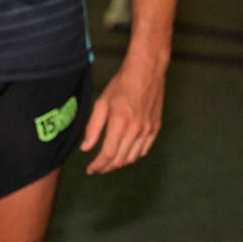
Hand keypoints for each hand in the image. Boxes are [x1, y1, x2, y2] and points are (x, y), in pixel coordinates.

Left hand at [80, 57, 165, 172]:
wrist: (147, 71)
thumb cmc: (122, 84)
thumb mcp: (101, 102)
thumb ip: (93, 127)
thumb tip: (86, 148)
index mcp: (121, 122)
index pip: (108, 154)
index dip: (98, 165)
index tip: (90, 169)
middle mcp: (136, 129)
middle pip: (121, 159)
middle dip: (106, 167)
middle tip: (97, 168)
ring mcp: (148, 129)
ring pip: (133, 157)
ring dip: (120, 163)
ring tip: (109, 162)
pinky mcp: (156, 127)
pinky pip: (145, 149)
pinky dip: (134, 156)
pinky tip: (126, 153)